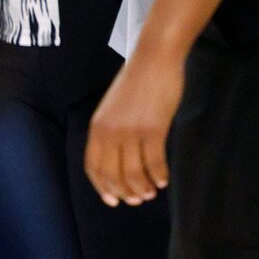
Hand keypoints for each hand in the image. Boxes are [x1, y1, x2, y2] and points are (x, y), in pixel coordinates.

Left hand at [86, 50, 182, 205]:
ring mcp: (131, 132)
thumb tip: (120, 157)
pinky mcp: (153, 129)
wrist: (154, 59)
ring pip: (134, 172)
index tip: (113, 200)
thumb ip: (112, 130)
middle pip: (113, 174)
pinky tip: (164, 179)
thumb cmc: (137, 81)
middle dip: (125, 192)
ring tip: (152, 192)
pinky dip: (159, 175)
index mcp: (97, 127)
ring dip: (144, 187)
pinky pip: (154, 162)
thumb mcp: (114, 107)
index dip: (103, 188)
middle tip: (138, 200)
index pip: (94, 167)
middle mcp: (110, 132)